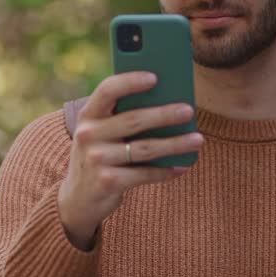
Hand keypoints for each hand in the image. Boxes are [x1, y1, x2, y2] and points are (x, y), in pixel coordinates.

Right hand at [57, 71, 203, 249]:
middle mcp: (88, 135)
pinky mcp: (108, 182)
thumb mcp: (101, 133)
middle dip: (164, 114)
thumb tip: (168, 102)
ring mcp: (97, 159)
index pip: (108, 90)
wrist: (78, 199)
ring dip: (174, 144)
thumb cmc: (99, 155)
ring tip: (197, 139)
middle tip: (189, 110)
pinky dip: (166, 170)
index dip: (131, 81)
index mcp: (88, 115)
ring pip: (144, 148)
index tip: (155, 77)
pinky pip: (145, 174)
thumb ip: (122, 117)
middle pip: (133, 120)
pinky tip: (182, 166)